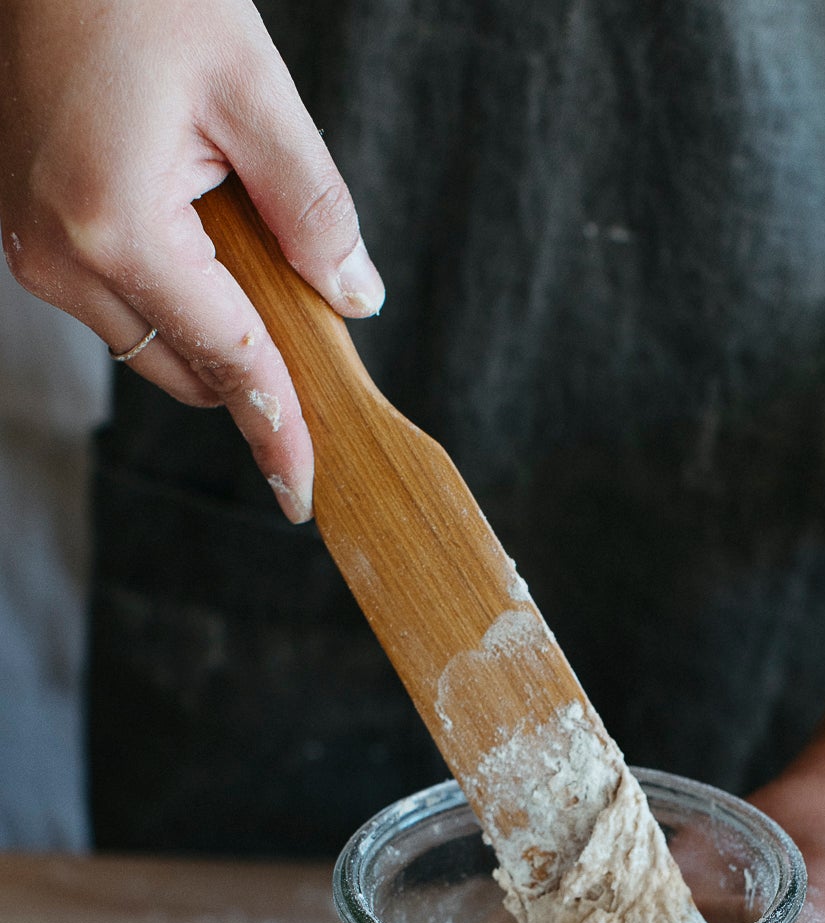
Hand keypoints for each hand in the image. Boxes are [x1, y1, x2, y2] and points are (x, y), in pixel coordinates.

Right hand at [0, 0, 384, 521]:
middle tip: (307, 315)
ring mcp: (33, 248)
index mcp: (116, 229)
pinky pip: (117, 302)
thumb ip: (314, 209)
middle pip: (186, 369)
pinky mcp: (28, 232)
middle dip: (253, 366)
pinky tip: (201, 235)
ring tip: (240, 236)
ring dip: (211, 325)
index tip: (304, 493)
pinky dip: (172, 295)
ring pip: (150, 343)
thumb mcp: (254, 91)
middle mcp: (60, 256)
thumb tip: (354, 297)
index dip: (277, 430)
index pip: (225, 363)